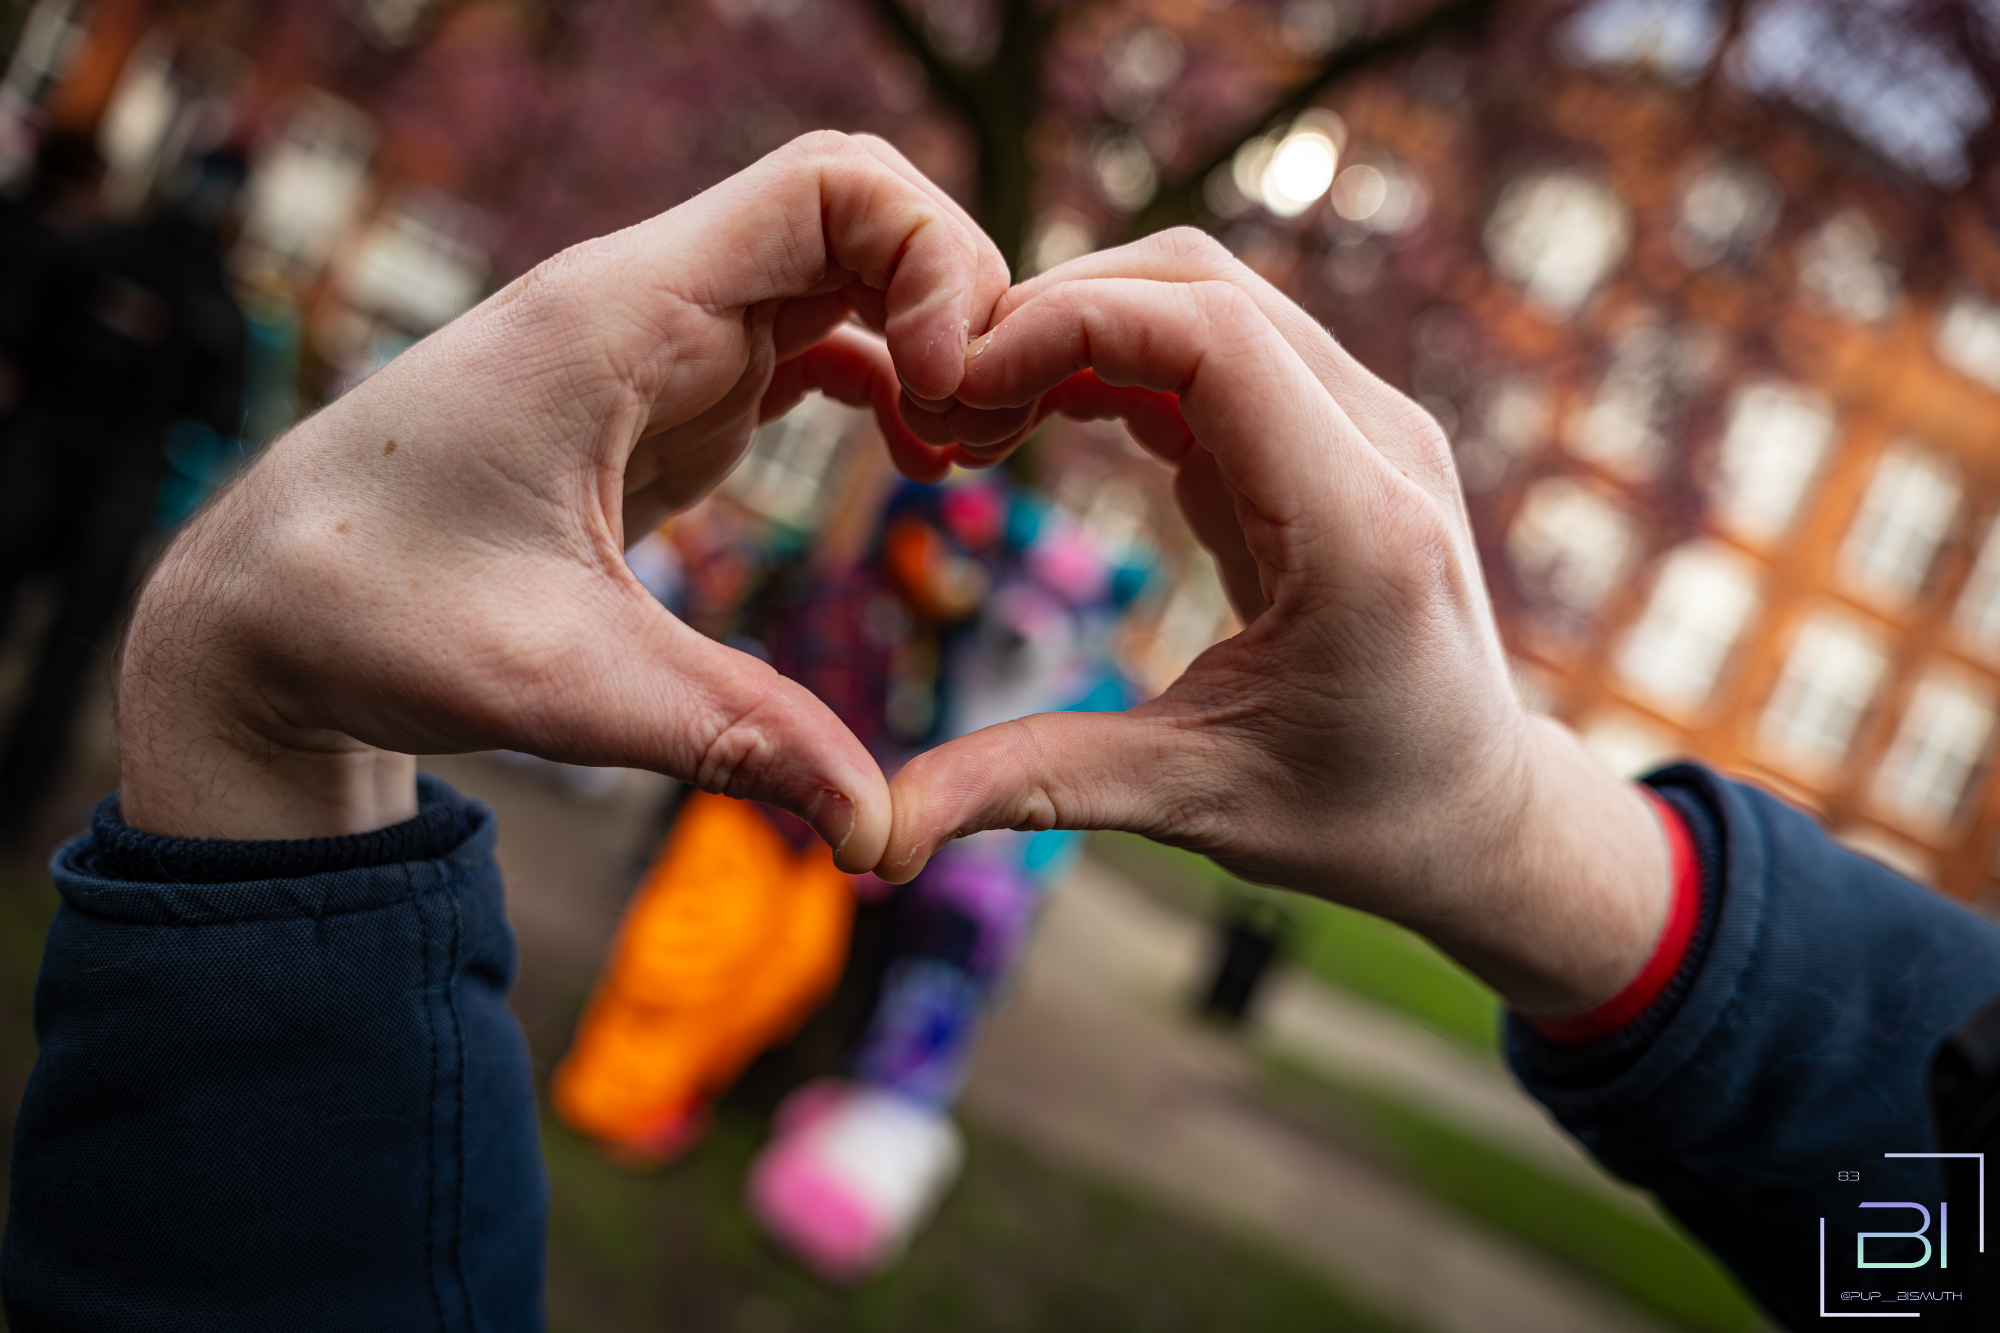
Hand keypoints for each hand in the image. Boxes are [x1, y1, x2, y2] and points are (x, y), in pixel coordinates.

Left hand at [116, 133, 1008, 871]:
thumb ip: (737, 740)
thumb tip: (881, 837)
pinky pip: (808, 333)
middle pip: (861, 208)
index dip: (936, 262)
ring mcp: (657, 341)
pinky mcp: (662, 394)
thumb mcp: (564, 686)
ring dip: (930, 332)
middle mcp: (645, 302)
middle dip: (960, 295)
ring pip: (843, 263)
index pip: (832, 187)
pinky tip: (913, 450)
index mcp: (618, 317)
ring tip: (966, 446)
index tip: (951, 393)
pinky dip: (883, 369)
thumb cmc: (373, 618)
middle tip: (986, 427)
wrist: (259, 613)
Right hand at [880, 231, 1669, 1016]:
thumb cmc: (1357, 817)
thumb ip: (1036, 786)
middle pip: (1202, 286)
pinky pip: (1219, 350)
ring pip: (1208, 299)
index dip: (1070, 324)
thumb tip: (877, 836)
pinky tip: (1043, 419)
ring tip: (980, 412)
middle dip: (1055, 313)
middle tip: (946, 401)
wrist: (1478, 813)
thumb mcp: (1194, 801)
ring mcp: (1367, 429)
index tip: (959, 384)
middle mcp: (1379, 446)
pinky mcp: (1336, 436)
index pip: (1214, 337)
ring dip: (1084, 329)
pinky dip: (1121, 362)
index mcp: (1357, 529)